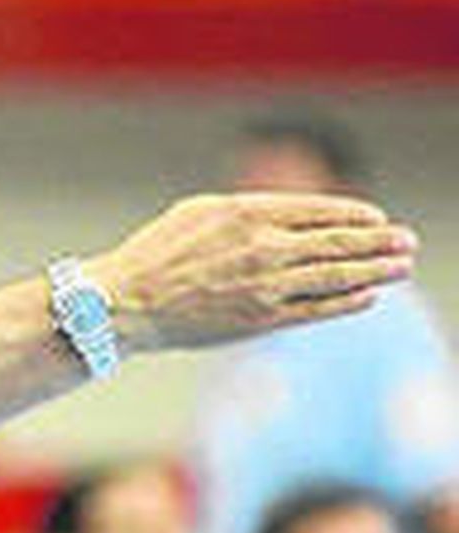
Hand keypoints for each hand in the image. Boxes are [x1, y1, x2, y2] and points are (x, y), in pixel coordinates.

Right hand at [89, 193, 416, 353]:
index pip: (320, 211)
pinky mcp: (256, 320)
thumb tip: (284, 219)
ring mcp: (263, 286)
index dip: (356, 216)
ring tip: (401, 268)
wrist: (124, 304)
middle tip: (408, 243)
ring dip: (374, 271)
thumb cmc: (154, 256)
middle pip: (337, 243)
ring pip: (334, 276)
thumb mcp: (200, 212)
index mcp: (249, 213)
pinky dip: (343, 303)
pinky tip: (366, 297)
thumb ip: (247, 211)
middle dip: (378, 243)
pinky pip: (312, 310)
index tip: (378, 220)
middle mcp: (264, 248)